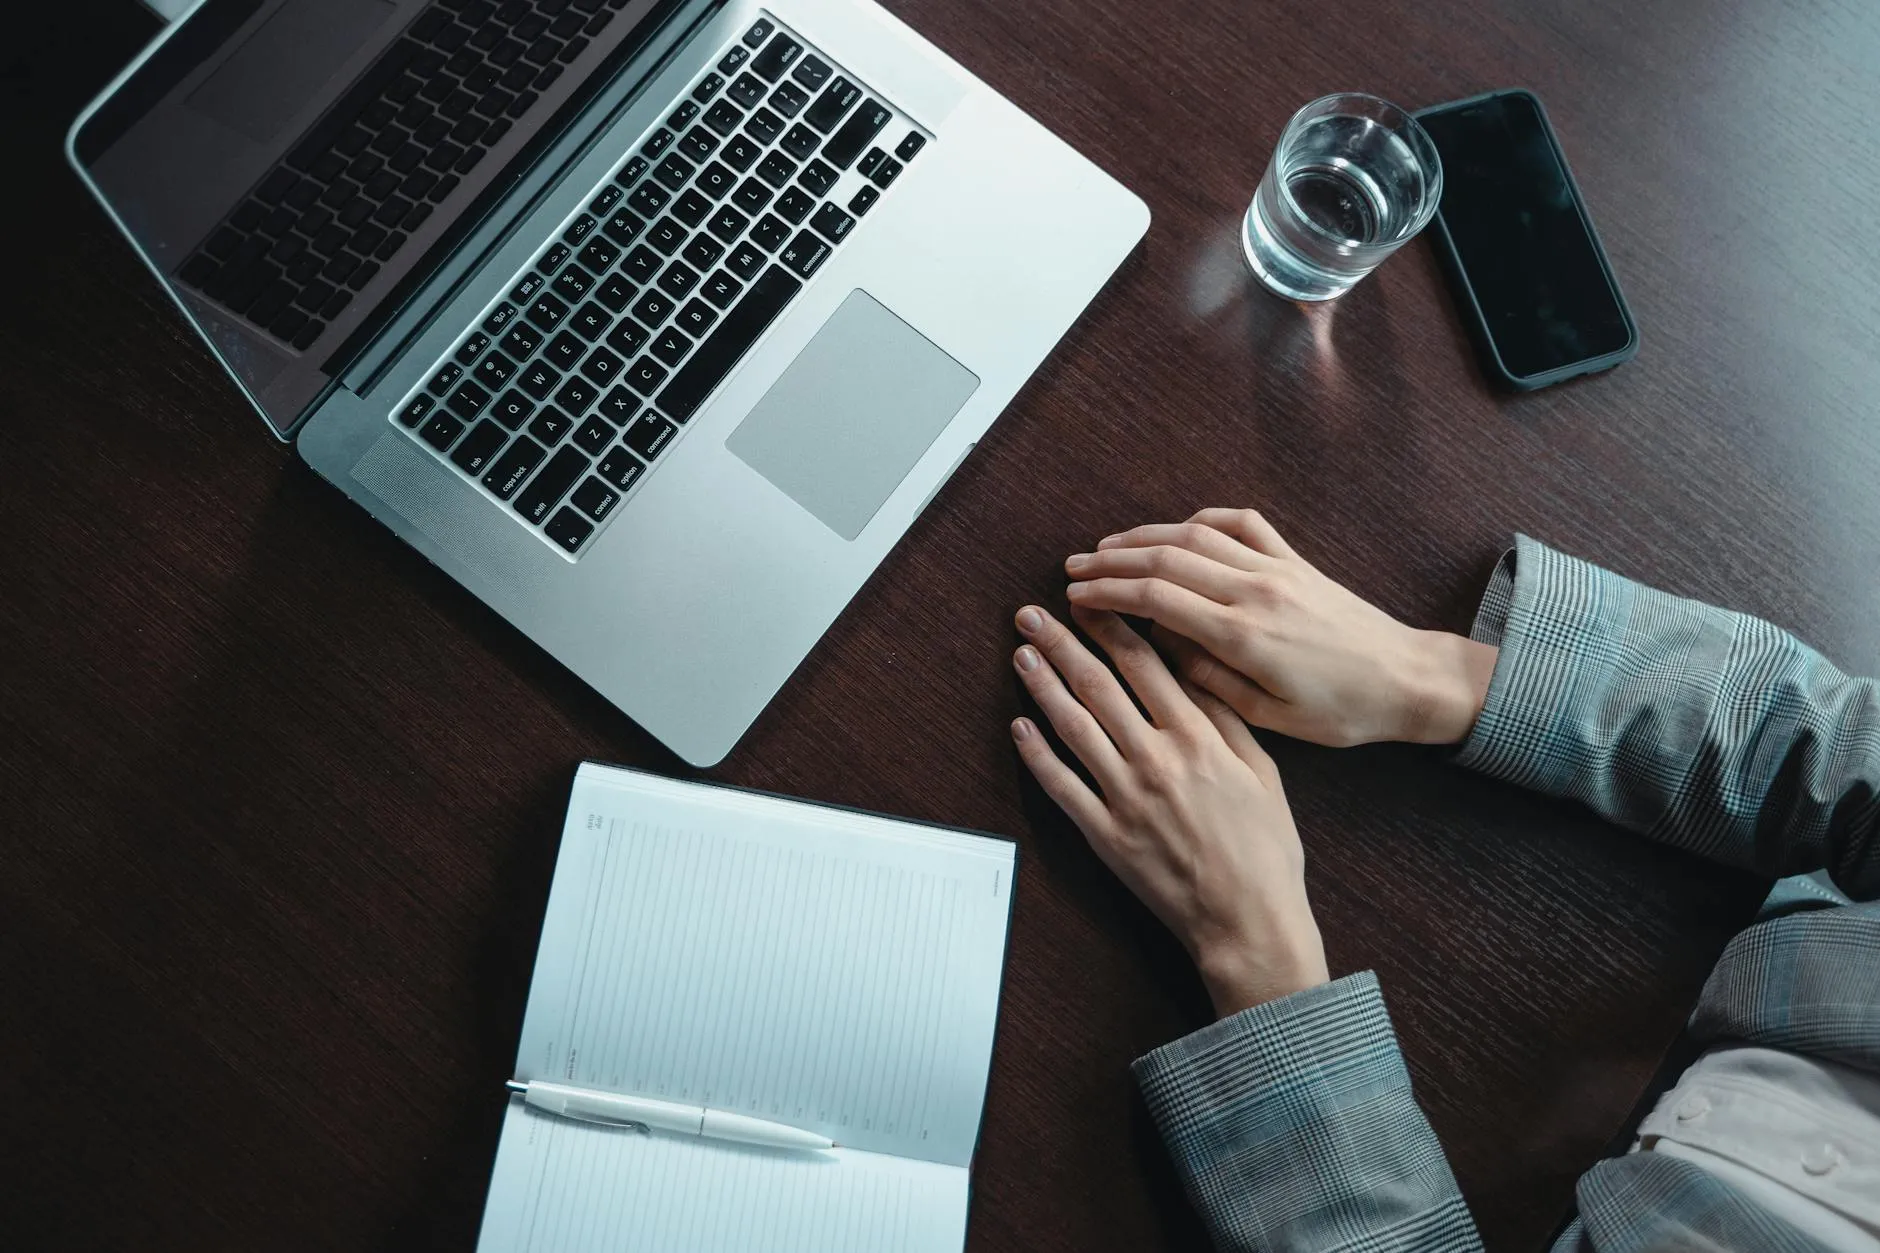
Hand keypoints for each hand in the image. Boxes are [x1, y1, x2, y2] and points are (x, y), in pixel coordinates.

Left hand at [1009, 603, 1328, 1016]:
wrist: (1249, 920)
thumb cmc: (1266, 850)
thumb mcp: (1264, 772)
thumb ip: (1227, 718)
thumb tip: (1196, 668)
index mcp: (1198, 739)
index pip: (1144, 665)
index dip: (1110, 627)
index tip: (1087, 600)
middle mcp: (1156, 759)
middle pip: (1099, 685)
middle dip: (1062, 643)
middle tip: (1031, 614)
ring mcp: (1125, 797)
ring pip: (1073, 727)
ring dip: (1042, 686)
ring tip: (1021, 654)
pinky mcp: (1105, 835)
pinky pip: (1062, 786)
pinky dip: (1036, 755)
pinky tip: (1019, 727)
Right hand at [1062, 508, 1497, 747]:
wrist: (1408, 679)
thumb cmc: (1342, 711)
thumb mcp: (1270, 716)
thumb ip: (1210, 681)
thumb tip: (1162, 649)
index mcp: (1244, 635)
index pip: (1157, 598)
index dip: (1108, 592)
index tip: (1075, 595)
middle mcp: (1256, 590)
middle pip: (1166, 559)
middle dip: (1112, 560)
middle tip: (1074, 567)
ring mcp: (1277, 569)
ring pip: (1197, 535)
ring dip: (1146, 536)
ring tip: (1109, 546)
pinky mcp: (1296, 561)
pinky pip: (1242, 524)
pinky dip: (1204, 520)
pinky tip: (1179, 529)